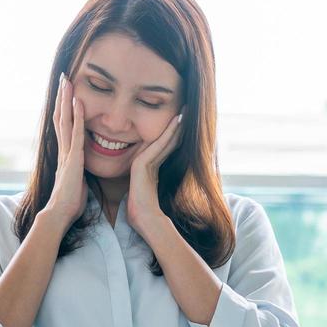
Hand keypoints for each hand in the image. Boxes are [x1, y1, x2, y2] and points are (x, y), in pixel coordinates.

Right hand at [42, 73, 86, 227]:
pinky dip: (76, 116)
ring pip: (64, 120)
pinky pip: (75, 133)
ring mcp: (67, 153)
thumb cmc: (69, 203)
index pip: (63, 126)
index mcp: (65, 155)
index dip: (64, 109)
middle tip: (63, 78)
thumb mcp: (77, 182)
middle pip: (60, 117)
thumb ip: (78, 171)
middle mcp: (63, 150)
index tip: (65, 93)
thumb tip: (82, 170)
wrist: (59, 214)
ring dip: (66, 100)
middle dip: (62, 97)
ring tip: (67, 81)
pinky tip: (78, 102)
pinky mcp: (73, 158)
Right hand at [126, 111, 183, 238]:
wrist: (143, 218)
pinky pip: (157, 145)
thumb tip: (172, 181)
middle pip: (163, 140)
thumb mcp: (157, 192)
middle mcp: (145, 162)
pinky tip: (177, 123)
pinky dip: (168, 133)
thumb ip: (160, 183)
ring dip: (173, 125)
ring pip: (161, 139)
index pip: (164, 147)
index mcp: (149, 169)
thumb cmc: (149, 209)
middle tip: (185, 109)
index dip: (174, 134)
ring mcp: (141, 162)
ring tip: (182, 111)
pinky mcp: (140, 164)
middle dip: (175, 125)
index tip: (184, 120)